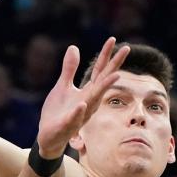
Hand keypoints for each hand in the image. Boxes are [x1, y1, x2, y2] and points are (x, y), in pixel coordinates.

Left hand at [37, 38, 130, 157]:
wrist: (49, 136)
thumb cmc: (59, 112)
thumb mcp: (63, 86)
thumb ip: (69, 69)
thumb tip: (74, 47)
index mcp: (88, 91)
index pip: (100, 71)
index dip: (106, 55)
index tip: (113, 39)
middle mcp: (89, 101)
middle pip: (104, 80)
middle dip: (115, 65)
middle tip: (126, 49)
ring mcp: (80, 113)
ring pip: (95, 99)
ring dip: (105, 87)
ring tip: (116, 74)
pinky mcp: (67, 125)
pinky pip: (74, 118)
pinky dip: (78, 111)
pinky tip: (81, 102)